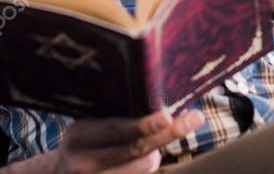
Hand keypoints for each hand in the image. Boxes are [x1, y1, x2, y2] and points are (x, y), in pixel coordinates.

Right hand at [51, 109, 203, 172]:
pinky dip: (148, 165)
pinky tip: (145, 157)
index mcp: (78, 137)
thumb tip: (158, 106)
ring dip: (156, 152)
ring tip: (151, 142)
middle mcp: (85, 163)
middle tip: (195, 117)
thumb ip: (113, 120)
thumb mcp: (86, 127)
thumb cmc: (82, 143)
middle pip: (137, 149)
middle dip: (169, 133)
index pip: (117, 131)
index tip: (167, 115)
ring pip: (145, 165)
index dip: (145, 124)